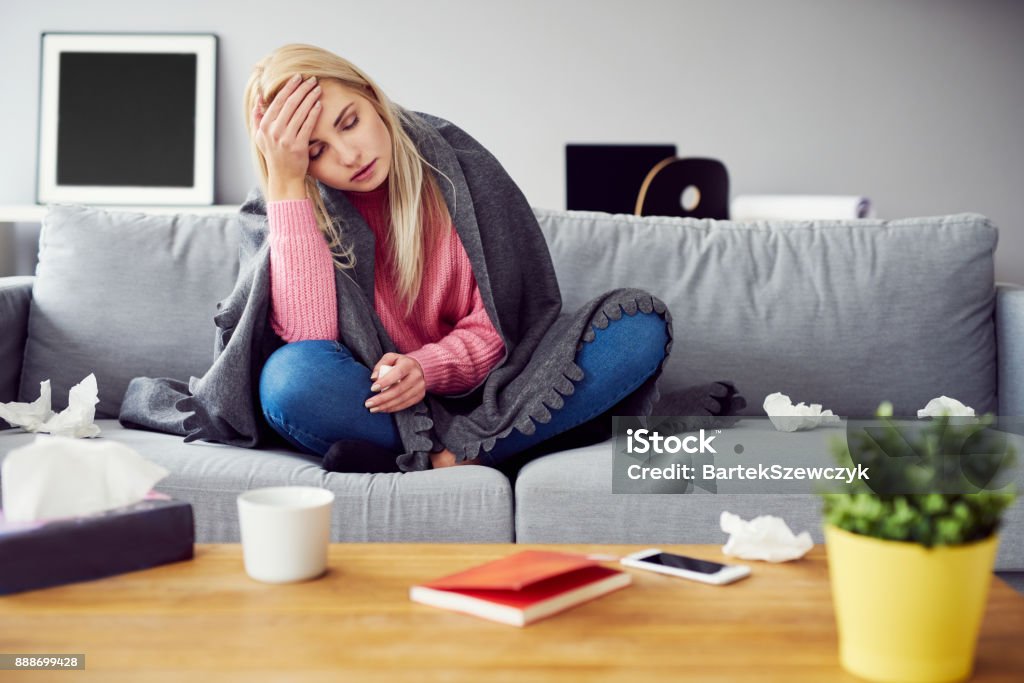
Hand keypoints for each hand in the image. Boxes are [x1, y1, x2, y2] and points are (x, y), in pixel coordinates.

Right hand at [251, 73, 321, 188]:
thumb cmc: (274, 155)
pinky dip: (314, 113)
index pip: (277, 101)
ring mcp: (286, 138)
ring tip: (317, 88)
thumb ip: (258, 118)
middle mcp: (274, 131)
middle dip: (302, 89)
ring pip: (300, 112)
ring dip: (310, 97)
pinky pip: (308, 124)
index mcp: (264, 126)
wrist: (284, 177)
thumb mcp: (260, 137)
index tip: (297, 78)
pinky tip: (319, 104)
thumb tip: (258, 99)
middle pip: (290, 103)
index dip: (288, 87)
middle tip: (311, 79)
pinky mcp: (298, 146)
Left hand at [365, 353, 425, 413]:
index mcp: (408, 364)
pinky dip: (392, 408)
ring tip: (373, 409)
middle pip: (398, 390)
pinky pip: (405, 405)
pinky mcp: (420, 396)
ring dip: (385, 406)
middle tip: (368, 403)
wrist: (417, 368)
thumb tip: (374, 378)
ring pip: (401, 399)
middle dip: (382, 398)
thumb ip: (380, 365)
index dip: (385, 382)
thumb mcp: (390, 358)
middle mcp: (416, 376)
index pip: (397, 374)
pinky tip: (382, 409)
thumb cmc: (400, 363)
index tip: (372, 389)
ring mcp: (419, 387)